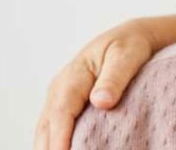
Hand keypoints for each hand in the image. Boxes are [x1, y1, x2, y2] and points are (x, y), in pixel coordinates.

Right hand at [34, 19, 154, 149]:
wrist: (129, 38)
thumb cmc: (130, 45)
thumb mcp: (127, 55)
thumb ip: (115, 78)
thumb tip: (100, 101)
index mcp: (73, 76)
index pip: (62, 112)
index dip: (60, 138)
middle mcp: (60, 89)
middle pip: (47, 126)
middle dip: (49, 148)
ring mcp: (60, 99)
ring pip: (45, 131)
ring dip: (49, 147)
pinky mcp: (66, 107)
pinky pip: (54, 130)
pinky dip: (55, 144)